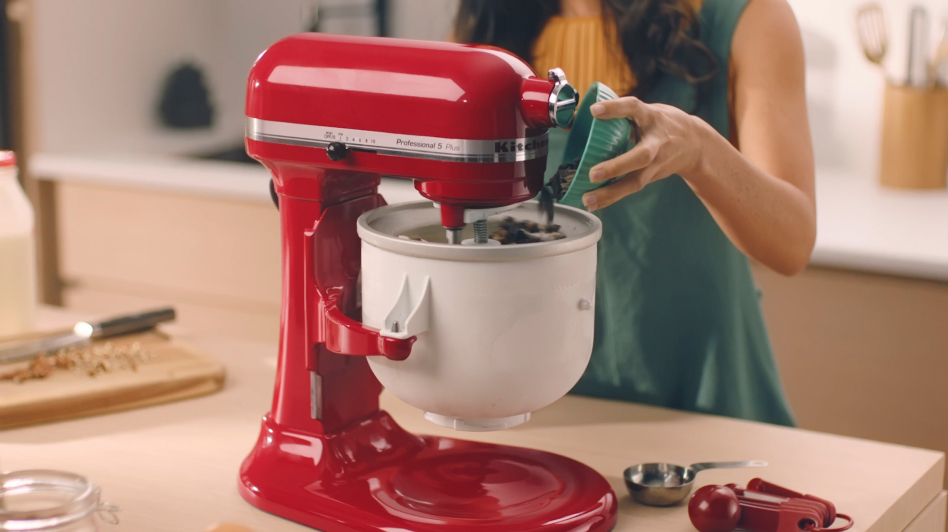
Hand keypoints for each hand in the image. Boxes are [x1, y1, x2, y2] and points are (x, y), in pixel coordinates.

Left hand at [582, 97, 705, 211]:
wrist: (696, 144)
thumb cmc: (662, 124)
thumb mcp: (648, 112)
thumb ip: (623, 113)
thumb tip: (585, 114)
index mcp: (652, 117)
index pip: (633, 108)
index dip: (615, 108)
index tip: (594, 110)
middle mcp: (656, 142)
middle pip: (640, 156)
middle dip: (617, 167)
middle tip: (593, 174)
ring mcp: (656, 163)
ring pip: (635, 180)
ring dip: (610, 192)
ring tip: (587, 199)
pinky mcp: (652, 177)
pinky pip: (630, 189)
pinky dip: (611, 198)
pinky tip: (594, 204)